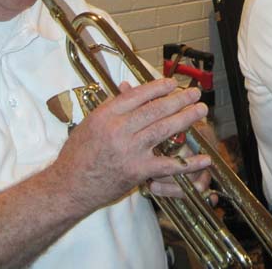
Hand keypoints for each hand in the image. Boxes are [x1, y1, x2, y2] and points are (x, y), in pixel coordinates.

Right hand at [51, 78, 210, 215]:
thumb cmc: (76, 155)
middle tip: (194, 93)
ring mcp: (130, 151)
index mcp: (106, 115)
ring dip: (186, 118)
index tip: (172, 83)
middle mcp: (119, 130)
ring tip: (200, 110)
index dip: (158, 88)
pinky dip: (188, 163)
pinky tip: (204, 158)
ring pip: (164, 129)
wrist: (67, 187)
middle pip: (155, 109)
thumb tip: (131, 88)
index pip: (138, 95)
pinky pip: (168, 165)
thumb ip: (111, 106)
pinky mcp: (138, 171)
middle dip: (178, 99)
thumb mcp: (89, 123)